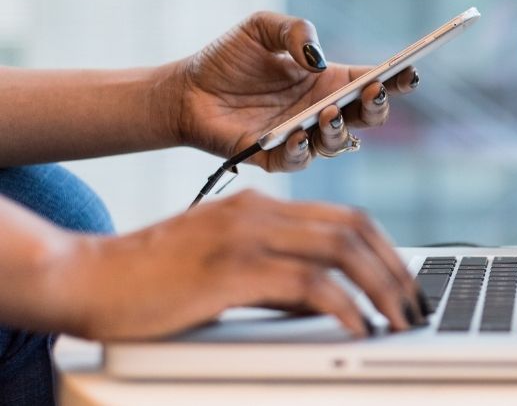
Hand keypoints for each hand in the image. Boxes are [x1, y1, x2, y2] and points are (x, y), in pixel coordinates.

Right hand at [63, 190, 426, 339]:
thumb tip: (327, 302)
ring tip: (399, 320)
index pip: (346, 217)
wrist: (85, 278)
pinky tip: (358, 327)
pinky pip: (308, 284)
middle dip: (396, 269)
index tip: (406, 283)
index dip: (386, 249)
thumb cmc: (150, 281)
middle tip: (415, 306)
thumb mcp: (225, 269)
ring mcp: (245, 236)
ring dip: (381, 287)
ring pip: (341, 250)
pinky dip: (343, 306)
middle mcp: (259, 212)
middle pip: (354, 228)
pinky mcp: (231, 269)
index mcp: (260, 206)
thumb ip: (275, 277)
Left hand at [171, 11, 418, 170]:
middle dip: (377, 107)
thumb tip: (317, 58)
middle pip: (368, 117)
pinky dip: (302, 150)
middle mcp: (322, 111)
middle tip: (372, 92)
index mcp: (329, 81)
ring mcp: (302, 136)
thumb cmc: (227, 59)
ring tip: (328, 113)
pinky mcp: (274, 157)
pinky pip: (298, 160)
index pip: (373, 82)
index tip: (409, 71)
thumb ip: (294, 30)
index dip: (396, 79)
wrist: (185, 90)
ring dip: (340, 130)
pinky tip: (297, 134)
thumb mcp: (261, 27)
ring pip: (339, 144)